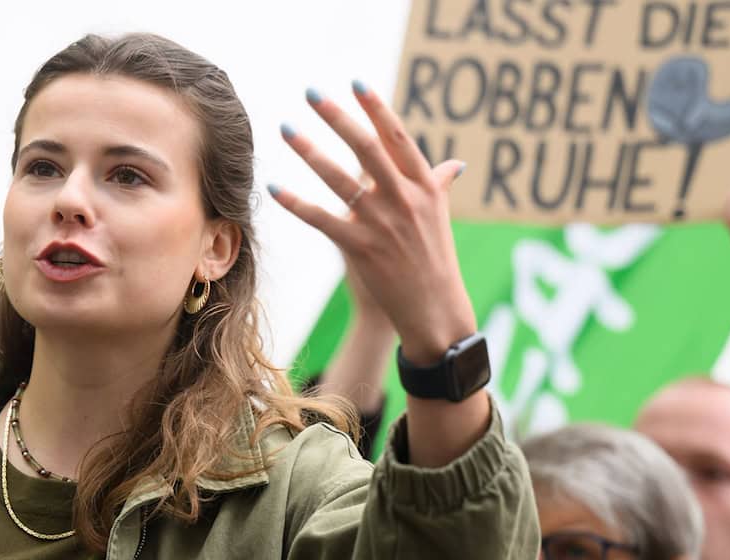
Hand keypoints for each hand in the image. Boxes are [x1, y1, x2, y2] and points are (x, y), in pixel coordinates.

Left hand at [271, 82, 487, 466]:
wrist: (433, 310)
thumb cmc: (434, 259)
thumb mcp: (441, 218)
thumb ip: (440, 186)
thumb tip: (453, 164)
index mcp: (425, 187)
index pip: (398, 138)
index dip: (377, 109)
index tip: (356, 83)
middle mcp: (405, 200)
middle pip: (367, 149)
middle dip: (338, 118)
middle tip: (312, 93)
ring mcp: (383, 224)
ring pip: (341, 180)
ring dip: (310, 152)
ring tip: (286, 129)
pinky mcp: (362, 249)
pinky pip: (323, 220)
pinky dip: (297, 204)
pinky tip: (275, 188)